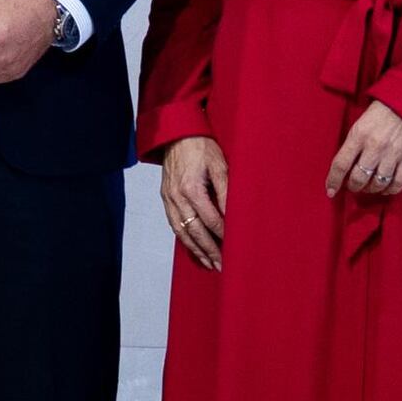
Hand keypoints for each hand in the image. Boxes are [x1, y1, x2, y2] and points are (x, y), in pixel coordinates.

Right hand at [162, 134, 228, 267]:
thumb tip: (234, 215)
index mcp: (191, 189)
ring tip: (210, 263)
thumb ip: (227, 191)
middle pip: (195, 231)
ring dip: (196, 249)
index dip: (224, 236)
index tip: (236, 248)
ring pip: (182, 231)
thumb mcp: (221, 165)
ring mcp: (168, 198)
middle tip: (223, 266)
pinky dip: (184, 239)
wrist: (176, 134)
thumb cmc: (201, 146)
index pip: (211, 220)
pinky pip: (174, 224)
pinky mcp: (165, 198)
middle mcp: (177, 197)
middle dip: (210, 250)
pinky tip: (194, 247)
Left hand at [327, 99, 401, 198]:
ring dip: (371, 189)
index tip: (330, 191)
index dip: (333, 181)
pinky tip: (385, 189)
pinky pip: (399, 182)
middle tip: (353, 186)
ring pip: (378, 182)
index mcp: (358, 136)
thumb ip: (352, 146)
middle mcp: (375, 146)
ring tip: (368, 187)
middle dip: (353, 186)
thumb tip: (344, 169)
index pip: (341, 164)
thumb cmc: (379, 116)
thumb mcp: (359, 126)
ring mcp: (394, 153)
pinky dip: (390, 190)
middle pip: (359, 177)